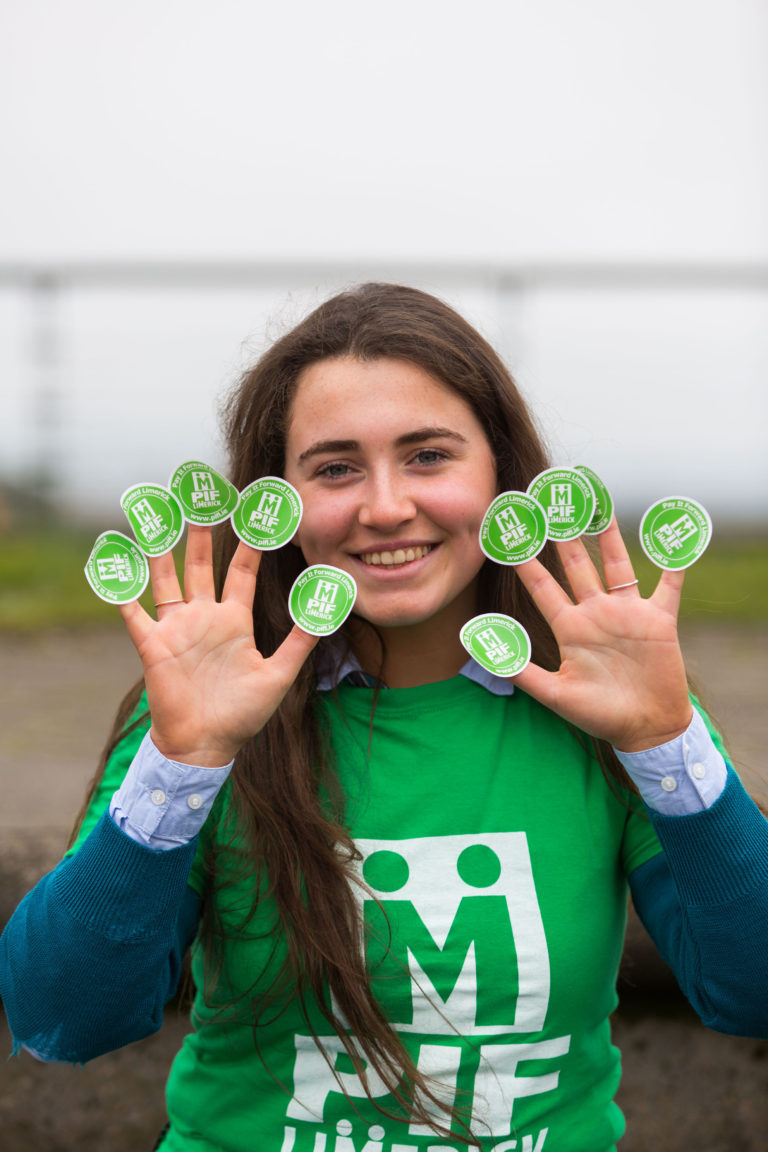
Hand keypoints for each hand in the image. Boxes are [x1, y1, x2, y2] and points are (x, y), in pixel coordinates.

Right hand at [118, 525, 316, 765]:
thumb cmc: (242, 715)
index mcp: (234, 621)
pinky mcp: (152, 645)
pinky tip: (113, 563)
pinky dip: (121, 589)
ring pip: (165, 578)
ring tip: (156, 513)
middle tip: (201, 494)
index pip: (242, 570)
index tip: (255, 511)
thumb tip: (326, 611)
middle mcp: (203, 617)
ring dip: (160, 548)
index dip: (249, 541)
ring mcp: (176, 629)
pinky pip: (133, 613)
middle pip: (201, 563)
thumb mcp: (278, 676)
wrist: (205, 746)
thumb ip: (301, 642)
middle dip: (201, 530)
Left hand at [511, 518, 691, 752]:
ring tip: (598, 503)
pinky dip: (674, 563)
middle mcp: (595, 613)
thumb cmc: (600, 716)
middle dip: (563, 534)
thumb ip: (521, 669)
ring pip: (616, 564)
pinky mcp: (659, 620)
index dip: (525, 561)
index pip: (542, 586)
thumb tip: (481, 648)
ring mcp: (627, 614)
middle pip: (576, 564)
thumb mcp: (556, 694)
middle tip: (551, 501)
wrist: (646, 729)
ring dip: (609, 535)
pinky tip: (675, 538)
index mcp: (569, 628)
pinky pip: (668, 585)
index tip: (508, 534)